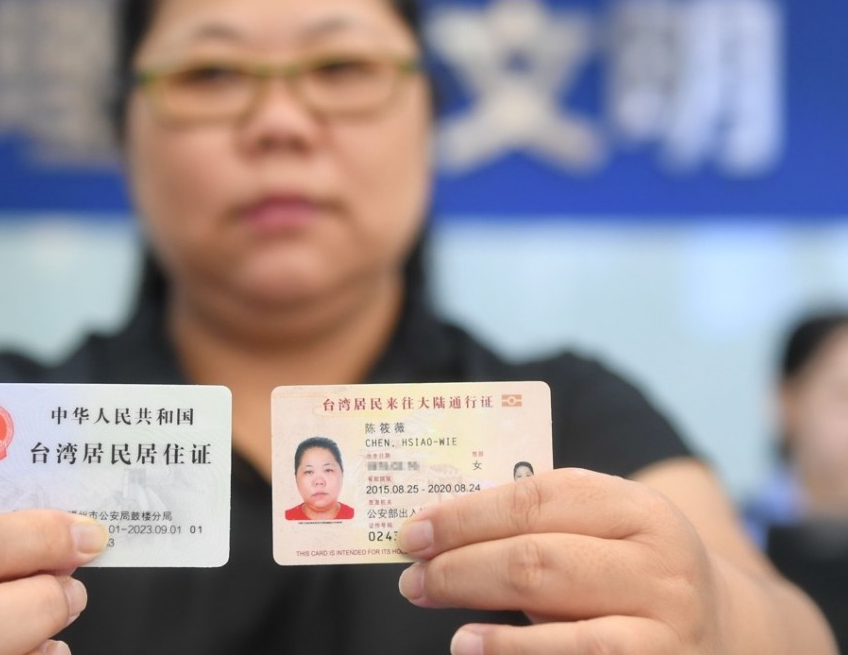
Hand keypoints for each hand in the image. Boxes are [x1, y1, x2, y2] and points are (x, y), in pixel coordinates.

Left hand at [396, 468, 726, 653]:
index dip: (465, 515)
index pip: (537, 499)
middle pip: (537, 559)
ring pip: (561, 622)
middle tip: (411, 578)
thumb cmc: (633, 572)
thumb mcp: (605, 531)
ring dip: (485, 619)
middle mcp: (660, 564)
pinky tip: (479, 649)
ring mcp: (666, 627)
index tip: (412, 532)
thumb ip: (540, 523)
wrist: (728, 633)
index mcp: (638, 508)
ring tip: (437, 614)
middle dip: (459, 567)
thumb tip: (440, 533)